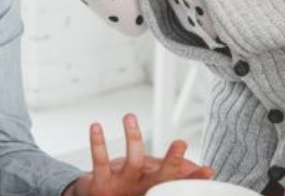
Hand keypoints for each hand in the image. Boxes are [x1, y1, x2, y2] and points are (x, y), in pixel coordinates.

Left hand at [69, 114, 212, 195]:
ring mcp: (121, 186)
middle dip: (172, 160)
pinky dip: (98, 143)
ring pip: (133, 162)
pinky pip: (100, 161)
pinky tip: (96, 126)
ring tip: (130, 116)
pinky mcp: (101, 183)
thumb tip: (190, 166)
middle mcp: (141, 188)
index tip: (209, 170)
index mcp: (154, 189)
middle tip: (181, 143)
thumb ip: (166, 173)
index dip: (193, 178)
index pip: (176, 183)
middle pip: (161, 177)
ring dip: (133, 138)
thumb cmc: (125, 191)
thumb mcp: (148, 183)